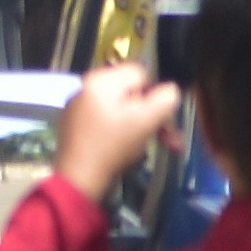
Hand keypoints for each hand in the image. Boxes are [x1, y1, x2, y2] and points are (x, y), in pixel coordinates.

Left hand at [52, 63, 183, 206]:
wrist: (79, 177)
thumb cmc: (113, 145)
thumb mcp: (147, 120)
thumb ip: (165, 99)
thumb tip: (170, 90)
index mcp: (100, 80)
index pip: (140, 72)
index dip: (156, 93)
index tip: (160, 116)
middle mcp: (88, 87)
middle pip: (134, 93)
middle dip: (155, 115)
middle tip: (170, 138)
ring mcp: (82, 106)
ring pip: (125, 109)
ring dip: (146, 126)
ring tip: (163, 146)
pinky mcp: (79, 124)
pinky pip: (110, 120)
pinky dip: (126, 131)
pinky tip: (135, 148)